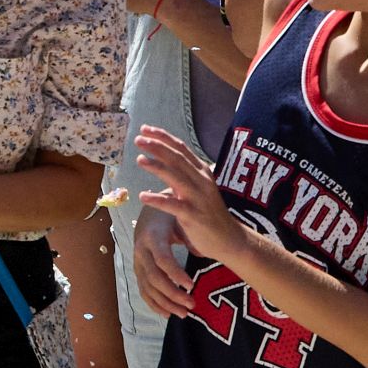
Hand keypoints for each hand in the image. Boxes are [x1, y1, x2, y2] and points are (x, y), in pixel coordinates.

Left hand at [133, 123, 243, 265]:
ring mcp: (198, 198)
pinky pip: (174, 206)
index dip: (163, 137)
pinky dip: (158, 200)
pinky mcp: (194, 215)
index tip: (145, 128)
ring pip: (176, 178)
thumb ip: (183, 174)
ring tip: (139, 159)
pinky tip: (142, 196)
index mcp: (201, 172)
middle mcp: (201, 181)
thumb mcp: (198, 188)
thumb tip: (163, 159)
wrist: (229, 239)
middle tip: (138, 139)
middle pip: (177, 159)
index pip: (181, 149)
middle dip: (157, 147)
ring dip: (157, 167)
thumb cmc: (209, 213)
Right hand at [133, 203, 194, 320]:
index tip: (192, 285)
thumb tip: (201, 248)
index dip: (175, 274)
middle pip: (154, 278)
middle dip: (173, 294)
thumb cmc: (169, 215)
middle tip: (192, 305)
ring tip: (184, 313)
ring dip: (165, 303)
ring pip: (148, 287)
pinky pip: (143, 290)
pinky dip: (154, 304)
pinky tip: (167, 313)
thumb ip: (187, 231)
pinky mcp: (138, 271)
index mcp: (152, 238)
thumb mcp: (177, 217)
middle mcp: (141, 252)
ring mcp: (137, 263)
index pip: (162, 260)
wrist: (150, 212)